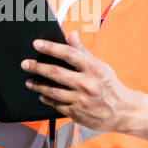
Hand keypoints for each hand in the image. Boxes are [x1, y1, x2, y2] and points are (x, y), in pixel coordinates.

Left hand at [22, 33, 140, 132]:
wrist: (123, 112)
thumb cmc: (110, 86)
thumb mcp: (100, 66)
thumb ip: (83, 51)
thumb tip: (71, 34)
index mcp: (93, 68)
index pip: (68, 54)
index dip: (51, 47)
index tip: (36, 44)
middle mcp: (86, 84)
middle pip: (56, 73)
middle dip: (37, 67)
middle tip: (25, 64)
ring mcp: (81, 100)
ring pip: (53, 91)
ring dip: (38, 85)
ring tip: (29, 81)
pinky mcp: (77, 113)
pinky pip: (57, 105)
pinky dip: (47, 99)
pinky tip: (42, 95)